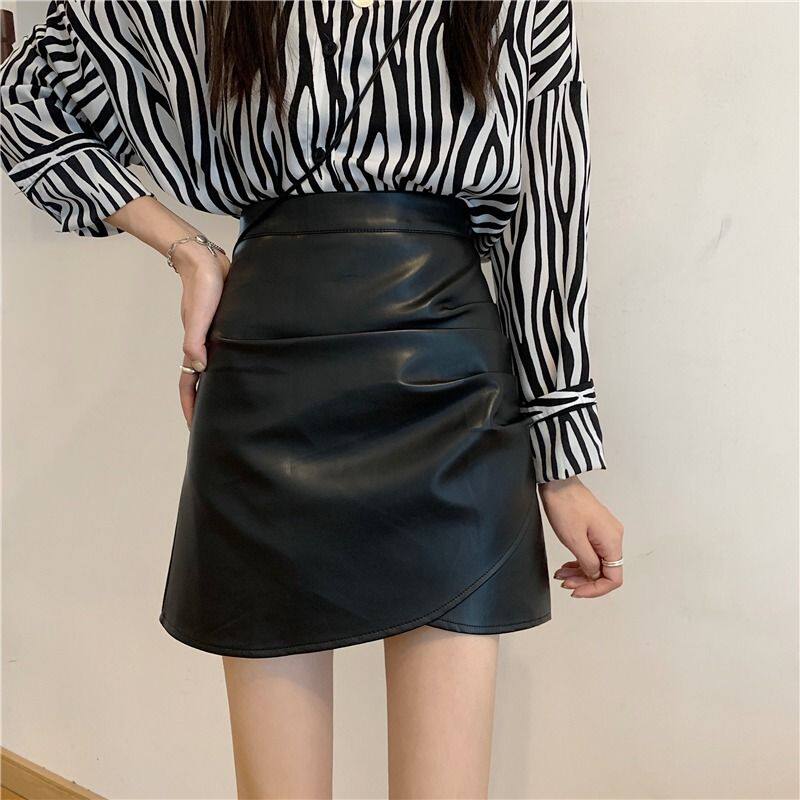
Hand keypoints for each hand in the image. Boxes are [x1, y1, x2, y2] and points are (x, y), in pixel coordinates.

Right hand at [175, 245, 230, 427]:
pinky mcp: (226, 326)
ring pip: (215, 369)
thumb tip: (200, 368)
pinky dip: (230, 366)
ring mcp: (214, 337)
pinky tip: (244, 371)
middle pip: (201, 382)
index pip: (190, 384)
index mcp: (195, 347)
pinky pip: (227, 353)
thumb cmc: (203, 286)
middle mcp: (204, 345)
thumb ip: (196, 342)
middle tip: (216, 425)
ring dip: (218, 387)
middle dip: (204, 405)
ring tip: (230, 406)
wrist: (207, 260)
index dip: (191, 407)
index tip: (194, 428)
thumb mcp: (199, 316)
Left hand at [538, 476, 623, 597]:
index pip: (613, 578)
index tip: (576, 591)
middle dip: (585, 581)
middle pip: (605, 571)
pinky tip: (566, 565)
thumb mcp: (574, 540)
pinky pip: (592, 552)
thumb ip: (588, 563)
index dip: (595, 589)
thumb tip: (594, 576)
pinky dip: (580, 561)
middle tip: (565, 583)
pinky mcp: (596, 528)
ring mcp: (605, 532)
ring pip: (597, 563)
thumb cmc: (565, 505)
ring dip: (580, 572)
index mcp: (612, 541)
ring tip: (561, 575)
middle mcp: (614, 537)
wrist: (558, 482)